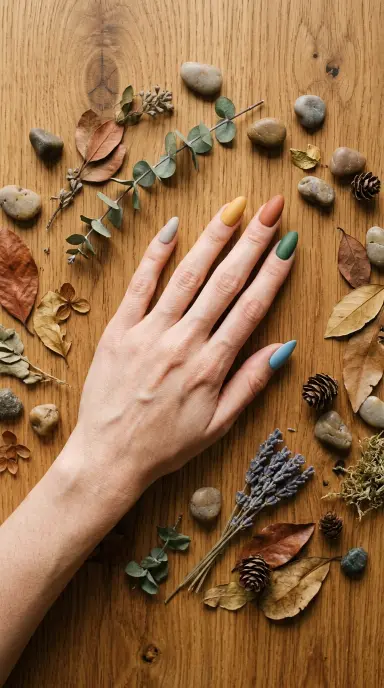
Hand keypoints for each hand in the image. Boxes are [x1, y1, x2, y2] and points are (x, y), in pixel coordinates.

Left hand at [73, 195, 296, 501]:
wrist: (109, 457)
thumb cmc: (166, 445)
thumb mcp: (218, 424)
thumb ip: (250, 383)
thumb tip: (283, 348)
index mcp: (212, 366)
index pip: (251, 308)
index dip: (273, 273)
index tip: (288, 243)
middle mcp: (184, 342)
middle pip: (224, 283)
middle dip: (252, 242)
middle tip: (271, 210)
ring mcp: (149, 332)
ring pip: (187, 276)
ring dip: (212, 240)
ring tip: (233, 209)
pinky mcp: (119, 330)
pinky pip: (139, 285)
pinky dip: (155, 256)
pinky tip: (172, 229)